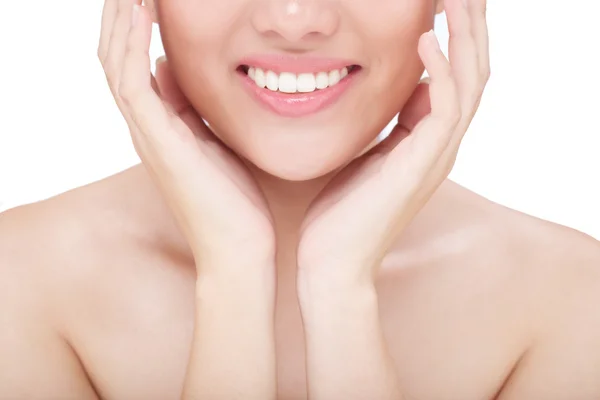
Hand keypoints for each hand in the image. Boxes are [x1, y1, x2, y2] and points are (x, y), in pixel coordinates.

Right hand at [97, 0, 274, 266]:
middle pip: (116, 55)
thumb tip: (172, 68)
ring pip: (116, 61)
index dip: (134, 25)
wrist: (241, 250)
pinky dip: (134, 41)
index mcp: (159, 125)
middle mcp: (145, 126)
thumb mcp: (214, 142)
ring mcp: (147, 133)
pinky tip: (143, 8)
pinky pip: (132, 79)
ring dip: (121, 17)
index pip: (133, 63)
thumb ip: (191, 108)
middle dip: (121, 13)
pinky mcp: (159, 140)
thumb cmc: (236, 202)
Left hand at [297, 0, 489, 283]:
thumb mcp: (366, 157)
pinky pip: (444, 109)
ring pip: (470, 83)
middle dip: (471, 25)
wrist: (331, 264)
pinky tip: (424, 41)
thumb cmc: (339, 213)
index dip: (454, 36)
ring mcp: (436, 155)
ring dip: (466, 36)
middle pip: (473, 70)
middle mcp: (440, 144)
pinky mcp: (421, 165)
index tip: (442, 2)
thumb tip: (400, 92)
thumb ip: (388, 126)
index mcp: (425, 140)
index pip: (455, 76)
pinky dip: (439, 72)